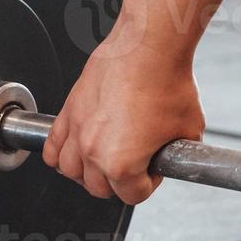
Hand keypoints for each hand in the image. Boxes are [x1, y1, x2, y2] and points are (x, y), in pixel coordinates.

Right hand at [43, 6, 204, 205]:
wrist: (148, 46)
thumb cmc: (167, 81)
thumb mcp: (188, 129)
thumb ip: (178, 153)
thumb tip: (174, 157)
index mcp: (123, 163)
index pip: (133, 195)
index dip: (150, 183)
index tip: (155, 168)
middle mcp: (94, 150)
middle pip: (98, 188)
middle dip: (119, 181)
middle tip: (134, 164)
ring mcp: (78, 130)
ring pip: (70, 170)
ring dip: (86, 172)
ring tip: (103, 161)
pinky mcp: (70, 110)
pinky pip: (52, 146)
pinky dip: (59, 154)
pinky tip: (73, 151)